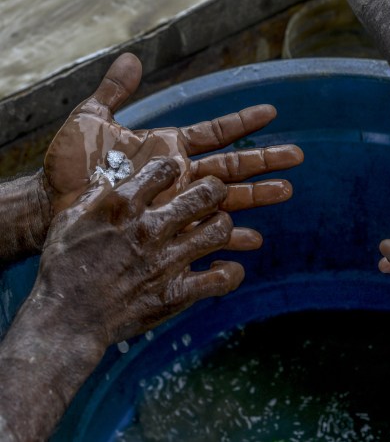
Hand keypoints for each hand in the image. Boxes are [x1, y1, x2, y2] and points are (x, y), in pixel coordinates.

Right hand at [37, 157, 259, 345]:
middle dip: (214, 189)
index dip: (174, 168)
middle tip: (212, 194)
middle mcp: (150, 229)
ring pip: (221, 230)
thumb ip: (93, 196)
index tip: (174, 174)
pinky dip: (230, 273)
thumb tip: (110, 175)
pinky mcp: (177, 293)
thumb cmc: (62, 269)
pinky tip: (223, 268)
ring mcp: (167, 261)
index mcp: (123, 207)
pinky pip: (222, 279)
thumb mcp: (68, 222)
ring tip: (217, 227)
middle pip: (206, 194)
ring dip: (223, 226)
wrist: (66, 320)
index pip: (165, 169)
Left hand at [42, 52, 300, 218]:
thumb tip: (130, 58)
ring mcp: (179, 205)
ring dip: (257, 196)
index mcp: (170, 148)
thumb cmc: (71, 167)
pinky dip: (230, 239)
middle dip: (265, 160)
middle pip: (233, 166)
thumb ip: (114, 92)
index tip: (271, 112)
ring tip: (286, 192)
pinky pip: (206, 235)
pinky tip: (250, 242)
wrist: (53, 206)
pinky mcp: (171, 232)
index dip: (242, 122)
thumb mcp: (90, 121)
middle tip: (297, 156)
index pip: (215, 132)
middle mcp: (182, 176)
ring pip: (228, 199)